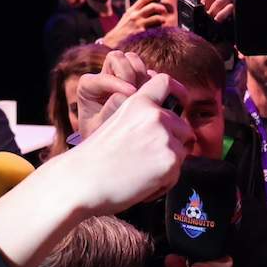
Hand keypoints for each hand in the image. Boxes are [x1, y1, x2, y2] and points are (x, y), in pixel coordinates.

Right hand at [59, 71, 192, 214]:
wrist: (83, 180)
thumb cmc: (94, 158)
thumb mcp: (117, 123)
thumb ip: (143, 119)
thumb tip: (168, 127)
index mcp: (139, 103)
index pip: (166, 83)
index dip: (179, 93)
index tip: (182, 103)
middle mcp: (155, 116)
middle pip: (184, 127)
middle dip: (175, 143)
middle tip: (149, 159)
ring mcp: (165, 138)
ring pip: (183, 152)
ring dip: (168, 164)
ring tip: (141, 173)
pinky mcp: (171, 161)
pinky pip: (177, 174)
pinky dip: (163, 183)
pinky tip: (142, 183)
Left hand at [75, 49, 150, 139]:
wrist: (112, 147)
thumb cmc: (100, 138)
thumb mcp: (99, 129)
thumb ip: (108, 112)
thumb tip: (124, 96)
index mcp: (89, 87)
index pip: (102, 76)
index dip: (117, 83)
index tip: (130, 95)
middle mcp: (105, 78)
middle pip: (117, 58)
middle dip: (128, 72)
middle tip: (135, 93)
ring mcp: (123, 79)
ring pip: (132, 60)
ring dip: (141, 73)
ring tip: (145, 93)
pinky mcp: (139, 84)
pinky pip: (148, 72)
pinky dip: (153, 81)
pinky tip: (155, 96)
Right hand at [101, 0, 172, 46]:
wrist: (113, 41)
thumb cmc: (122, 30)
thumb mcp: (126, 17)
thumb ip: (135, 12)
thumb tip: (146, 8)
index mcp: (132, 10)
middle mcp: (135, 15)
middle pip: (152, 7)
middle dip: (161, 7)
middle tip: (165, 10)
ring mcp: (138, 24)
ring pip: (156, 17)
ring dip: (162, 18)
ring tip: (164, 20)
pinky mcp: (141, 33)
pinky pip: (154, 29)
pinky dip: (159, 29)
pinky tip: (160, 31)